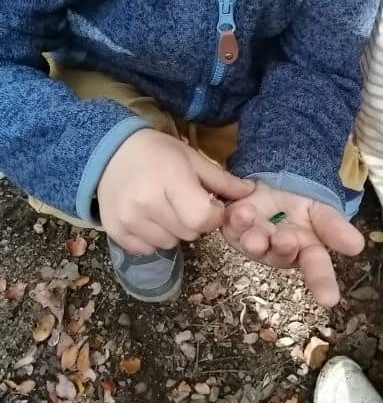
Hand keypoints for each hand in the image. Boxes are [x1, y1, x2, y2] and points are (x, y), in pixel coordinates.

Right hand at [97, 129, 253, 253]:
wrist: (110, 153)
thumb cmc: (157, 153)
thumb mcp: (192, 158)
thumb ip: (222, 180)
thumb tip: (252, 192)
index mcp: (170, 181)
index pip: (202, 218)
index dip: (212, 215)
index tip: (208, 203)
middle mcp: (147, 204)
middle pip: (189, 233)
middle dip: (194, 222)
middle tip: (183, 202)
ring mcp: (129, 220)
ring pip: (170, 244)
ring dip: (174, 231)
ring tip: (164, 208)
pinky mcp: (116, 232)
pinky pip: (147, 249)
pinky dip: (153, 238)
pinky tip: (148, 217)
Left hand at [222, 181, 364, 305]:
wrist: (274, 182)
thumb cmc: (300, 204)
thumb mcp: (321, 212)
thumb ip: (334, 228)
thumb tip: (358, 246)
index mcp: (305, 250)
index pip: (316, 269)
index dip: (323, 284)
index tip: (330, 300)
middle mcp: (278, 251)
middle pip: (281, 256)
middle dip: (283, 248)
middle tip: (285, 240)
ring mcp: (254, 242)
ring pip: (254, 245)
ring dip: (255, 240)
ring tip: (256, 234)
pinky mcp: (232, 229)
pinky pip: (232, 227)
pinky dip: (236, 220)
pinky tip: (240, 213)